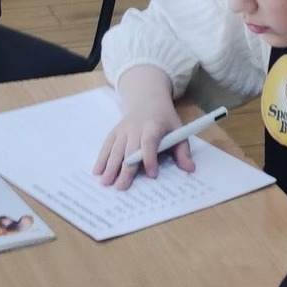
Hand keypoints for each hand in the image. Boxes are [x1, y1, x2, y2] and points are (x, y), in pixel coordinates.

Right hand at [93, 66, 195, 187]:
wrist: (148, 99)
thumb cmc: (165, 120)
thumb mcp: (178, 130)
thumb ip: (183, 150)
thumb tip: (190, 168)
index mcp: (154, 125)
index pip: (149, 141)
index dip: (149, 157)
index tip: (152, 174)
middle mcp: (136, 126)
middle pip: (130, 149)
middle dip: (125, 168)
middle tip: (121, 187)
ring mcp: (123, 129)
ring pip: (116, 148)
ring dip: (110, 166)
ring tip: (106, 183)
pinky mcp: (115, 131)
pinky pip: (107, 145)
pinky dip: (101, 158)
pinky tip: (97, 171)